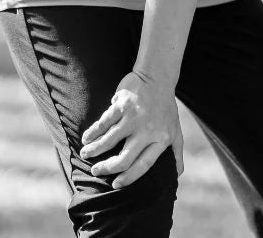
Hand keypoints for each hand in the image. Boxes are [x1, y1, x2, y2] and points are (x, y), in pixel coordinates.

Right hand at [79, 71, 184, 188]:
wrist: (158, 77)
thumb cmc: (166, 108)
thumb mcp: (176, 130)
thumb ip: (176, 153)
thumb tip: (176, 176)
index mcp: (161, 140)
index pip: (143, 165)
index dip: (129, 178)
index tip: (115, 185)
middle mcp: (147, 131)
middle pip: (124, 158)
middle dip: (107, 168)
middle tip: (96, 171)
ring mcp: (134, 117)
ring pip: (109, 141)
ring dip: (94, 150)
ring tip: (85, 154)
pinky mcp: (122, 105)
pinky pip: (103, 123)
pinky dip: (92, 132)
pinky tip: (86, 137)